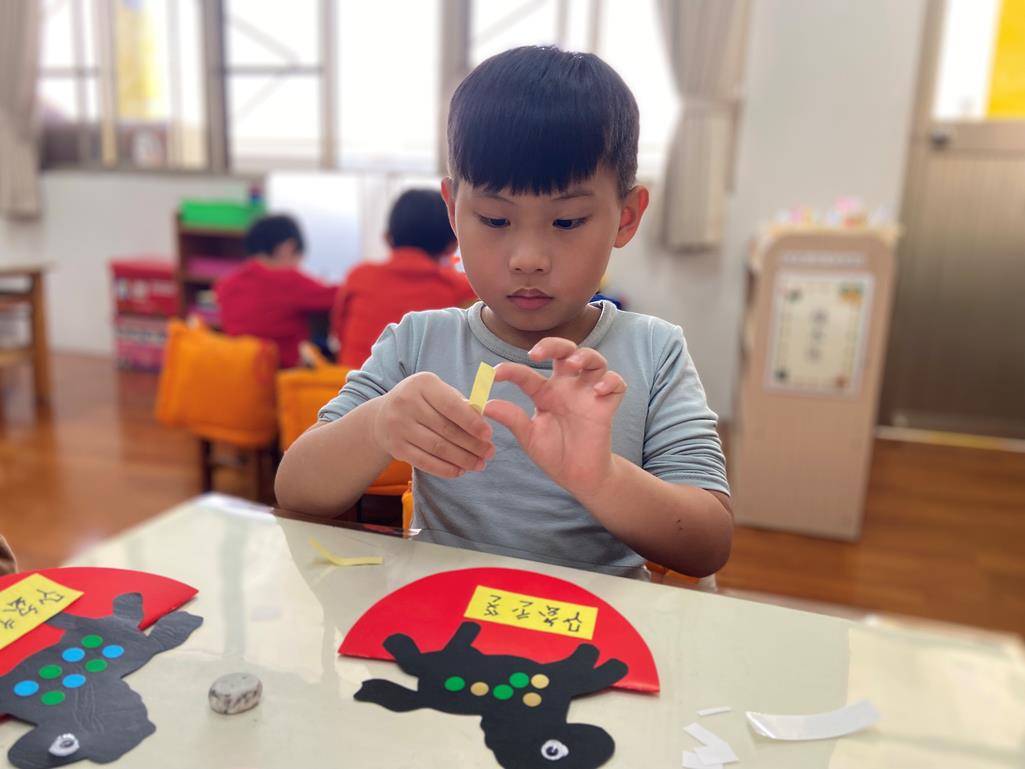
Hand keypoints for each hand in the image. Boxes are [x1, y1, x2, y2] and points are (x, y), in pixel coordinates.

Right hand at [373, 372, 493, 477]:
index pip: (451, 405)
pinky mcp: (396, 447)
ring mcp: (398, 426)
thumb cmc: (421, 402)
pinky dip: (445, 469)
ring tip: (479, 464)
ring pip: (437, 448)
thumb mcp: (437, 392)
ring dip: (462, 459)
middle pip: (446, 429)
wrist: (382, 417)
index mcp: (422, 384)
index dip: (472, 422)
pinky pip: (425, 462)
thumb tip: (483, 422)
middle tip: (489, 452)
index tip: (489, 434)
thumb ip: (459, 403)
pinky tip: (460, 471)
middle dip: (472, 444)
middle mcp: (406, 402)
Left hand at [483, 338, 625, 493]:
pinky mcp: (606, 406)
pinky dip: (610, 381)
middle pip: (565, 351)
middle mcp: (567, 387)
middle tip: (536, 354)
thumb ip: (512, 419)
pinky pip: (617, 384)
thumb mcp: (529, 437)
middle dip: (553, 345)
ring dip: (584, 356)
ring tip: (572, 365)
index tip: (494, 375)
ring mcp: (588, 394)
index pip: (527, 373)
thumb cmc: (554, 453)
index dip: (510, 370)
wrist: (578, 476)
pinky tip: (597, 391)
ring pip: (594, 360)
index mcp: (544, 392)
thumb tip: (485, 405)